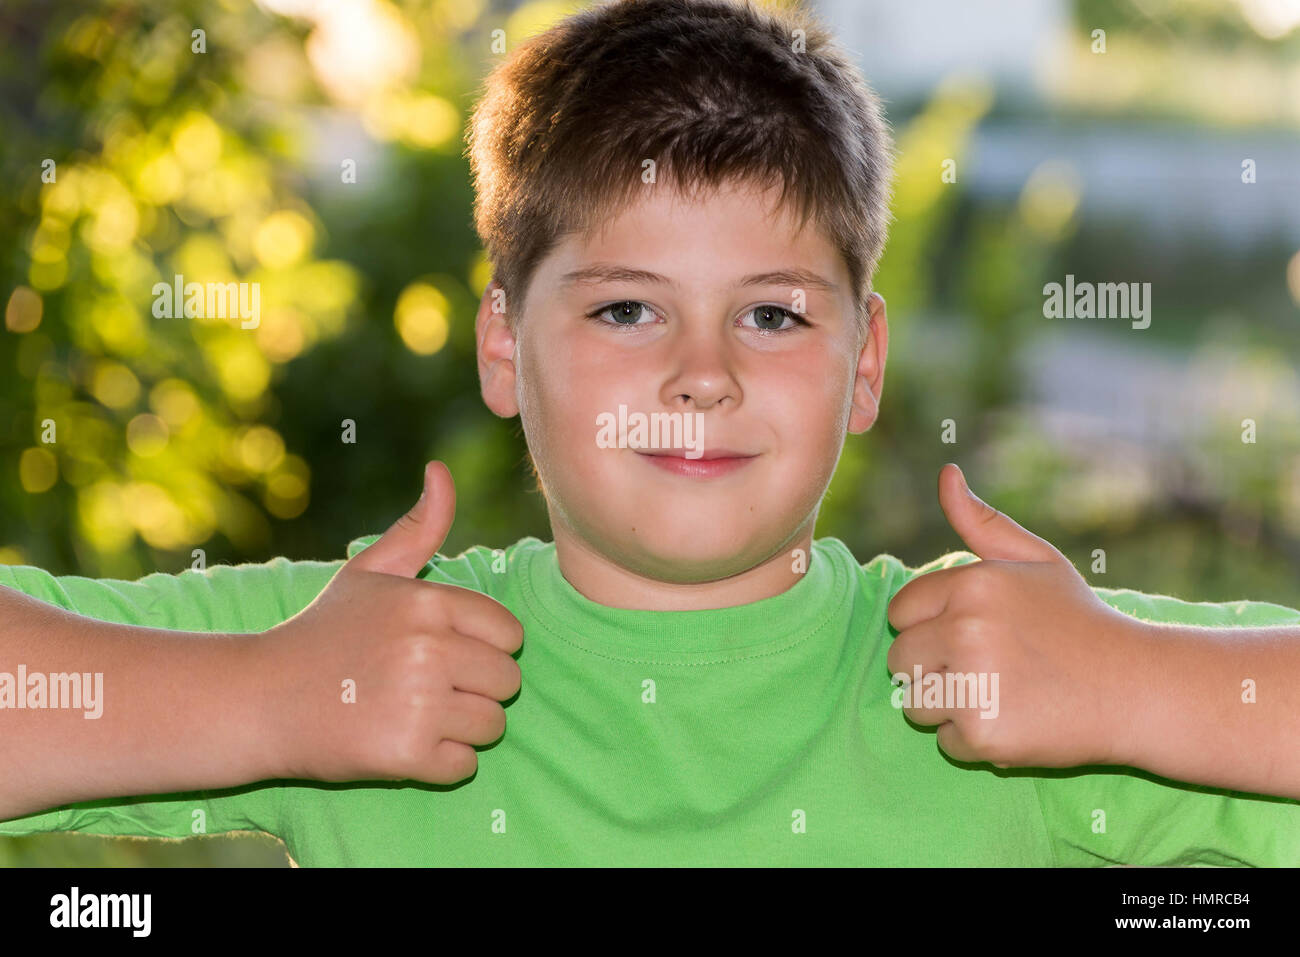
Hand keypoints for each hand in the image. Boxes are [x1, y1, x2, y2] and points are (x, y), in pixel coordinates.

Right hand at [259, 461, 523, 784]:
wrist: (259, 700)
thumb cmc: (323, 634)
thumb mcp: (369, 573)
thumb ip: (418, 528)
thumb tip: (441, 470)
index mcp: (428, 602)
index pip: (510, 635)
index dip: (482, 648)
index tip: (442, 654)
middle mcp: (428, 648)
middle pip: (508, 681)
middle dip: (476, 690)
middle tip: (425, 689)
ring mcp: (418, 702)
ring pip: (492, 724)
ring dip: (461, 728)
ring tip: (412, 714)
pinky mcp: (406, 754)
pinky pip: (465, 766)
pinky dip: (441, 764)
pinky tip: (402, 744)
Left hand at [885, 463, 1149, 769]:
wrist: (1139, 688)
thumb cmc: (1079, 620)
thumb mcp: (1036, 560)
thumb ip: (982, 522)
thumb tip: (946, 473)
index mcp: (972, 585)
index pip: (900, 613)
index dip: (931, 627)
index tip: (973, 634)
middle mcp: (967, 630)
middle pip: (900, 660)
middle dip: (933, 668)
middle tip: (990, 669)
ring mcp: (975, 684)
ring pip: (914, 703)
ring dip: (948, 706)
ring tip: (1002, 693)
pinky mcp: (985, 733)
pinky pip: (946, 741)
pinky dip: (975, 741)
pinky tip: (1017, 720)